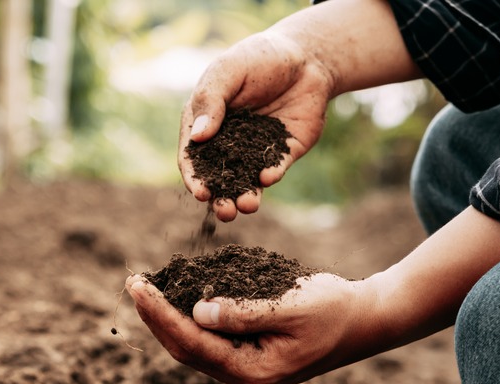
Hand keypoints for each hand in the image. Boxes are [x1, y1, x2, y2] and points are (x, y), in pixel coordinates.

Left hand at [126, 272, 383, 383]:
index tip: (139, 285)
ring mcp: (247, 367)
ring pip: (194, 345)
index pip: (193, 343)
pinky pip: (211, 338)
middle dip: (156, 316)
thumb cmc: (333, 309)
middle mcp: (245, 376)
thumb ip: (244, 312)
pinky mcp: (250, 353)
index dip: (161, 314)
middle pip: (185, 349)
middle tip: (134, 282)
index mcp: (253, 371)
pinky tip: (179, 296)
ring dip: (169, 317)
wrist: (364, 320)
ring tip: (147, 288)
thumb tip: (197, 312)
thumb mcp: (291, 306)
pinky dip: (191, 316)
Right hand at [179, 31, 333, 221]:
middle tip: (226, 211)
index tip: (201, 193)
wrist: (305, 56)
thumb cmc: (258, 58)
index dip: (194, 177)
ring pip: (247, 181)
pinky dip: (271, 175)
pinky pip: (275, 169)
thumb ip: (211, 101)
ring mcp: (255, 150)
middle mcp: (228, 141)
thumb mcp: (227, 71)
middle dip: (221, 198)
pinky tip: (268, 176)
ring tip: (248, 205)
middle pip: (219, 178)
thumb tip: (197, 137)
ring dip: (246, 197)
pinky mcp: (283, 152)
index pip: (193, 157)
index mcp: (206, 123)